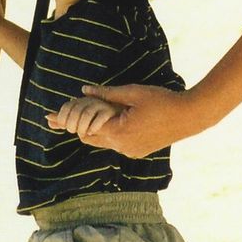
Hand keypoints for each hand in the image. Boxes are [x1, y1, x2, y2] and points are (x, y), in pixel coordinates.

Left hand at [47, 83, 196, 157]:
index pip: (85, 127)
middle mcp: (121, 146)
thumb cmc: (162, 101)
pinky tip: (109, 121)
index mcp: (118, 131)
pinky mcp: (138, 151)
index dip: (70, 119)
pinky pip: (116, 143)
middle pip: (89, 138)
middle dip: (76, 126)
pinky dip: (109, 133)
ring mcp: (130, 151)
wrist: (189, 117)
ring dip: (94, 129)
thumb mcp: (133, 92)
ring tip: (83, 115)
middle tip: (58, 118)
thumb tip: (84, 90)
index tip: (52, 116)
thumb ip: (107, 93)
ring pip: (102, 141)